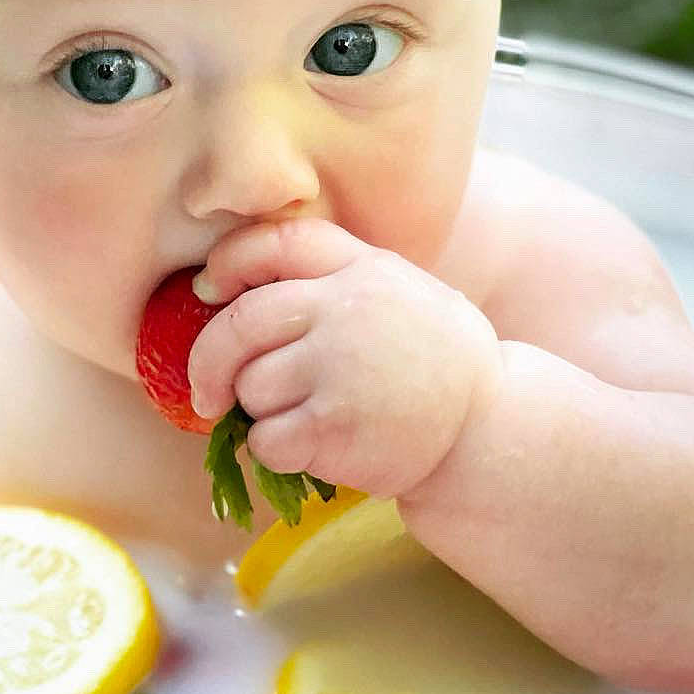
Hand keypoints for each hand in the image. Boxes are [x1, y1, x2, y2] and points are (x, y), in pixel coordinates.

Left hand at [187, 218, 501, 500]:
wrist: (486, 425)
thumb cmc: (428, 359)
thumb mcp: (394, 291)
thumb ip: (331, 277)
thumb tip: (226, 288)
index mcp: (361, 269)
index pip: (276, 243)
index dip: (228, 262)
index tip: (208, 288)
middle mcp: (347, 309)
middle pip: (239, 324)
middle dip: (210, 362)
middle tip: (210, 392)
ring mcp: (340, 367)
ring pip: (249, 387)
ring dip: (259, 413)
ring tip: (302, 417)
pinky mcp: (333, 426)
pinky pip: (264, 438)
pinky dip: (272, 450)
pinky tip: (307, 447)